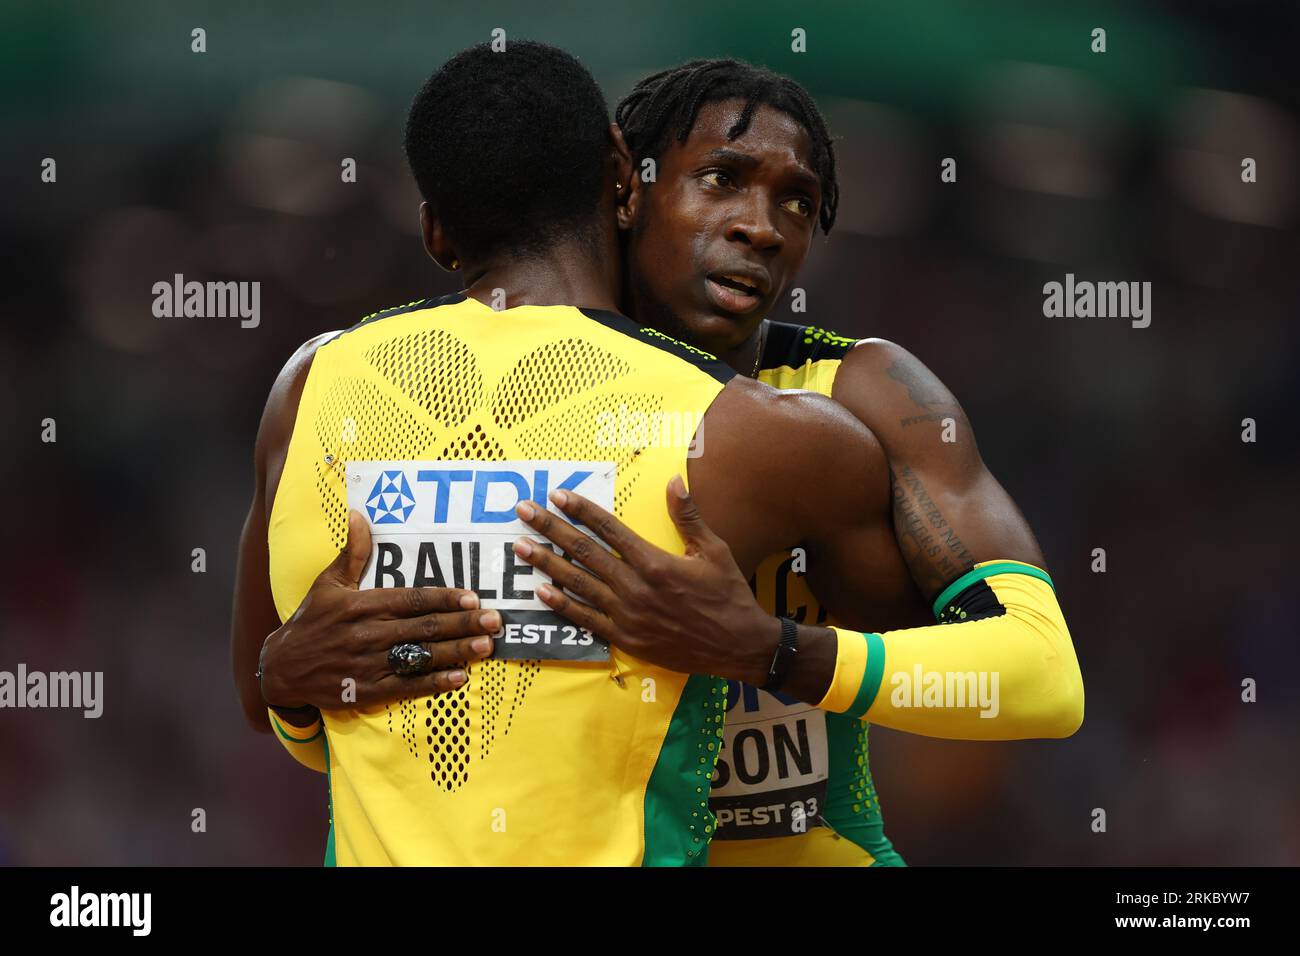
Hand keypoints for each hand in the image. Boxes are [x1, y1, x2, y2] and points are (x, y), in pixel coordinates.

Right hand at [259, 510, 499, 710]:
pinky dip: (434, 683)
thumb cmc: (310, 621)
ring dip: (456, 652)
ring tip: (485, 647)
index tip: (472, 597)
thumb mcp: (328, 583)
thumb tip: (360, 514)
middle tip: (494, 621)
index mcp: (362, 605)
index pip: (411, 600)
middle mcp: (368, 634)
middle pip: (424, 628)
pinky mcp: (367, 690)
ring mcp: (369, 664)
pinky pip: (406, 686)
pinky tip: (459, 678)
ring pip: (420, 657)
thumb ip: (352, 552)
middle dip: (462, 624)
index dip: (444, 598)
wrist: (281, 668)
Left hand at [510, 476, 779, 683]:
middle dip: (550, 529)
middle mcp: (636, 587)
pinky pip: (586, 620)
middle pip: (584, 552)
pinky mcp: (626, 639)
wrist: (738, 645)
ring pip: (578, 584)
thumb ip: (688, 516)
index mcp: (655, 562)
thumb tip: (675, 480)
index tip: (557, 495)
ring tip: (520, 546)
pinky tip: (540, 592)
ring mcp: (627, 615)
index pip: (609, 529)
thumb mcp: (714, 550)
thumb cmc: (728, 595)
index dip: (581, 510)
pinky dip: (562, 605)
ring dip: (546, 563)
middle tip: (524, 512)